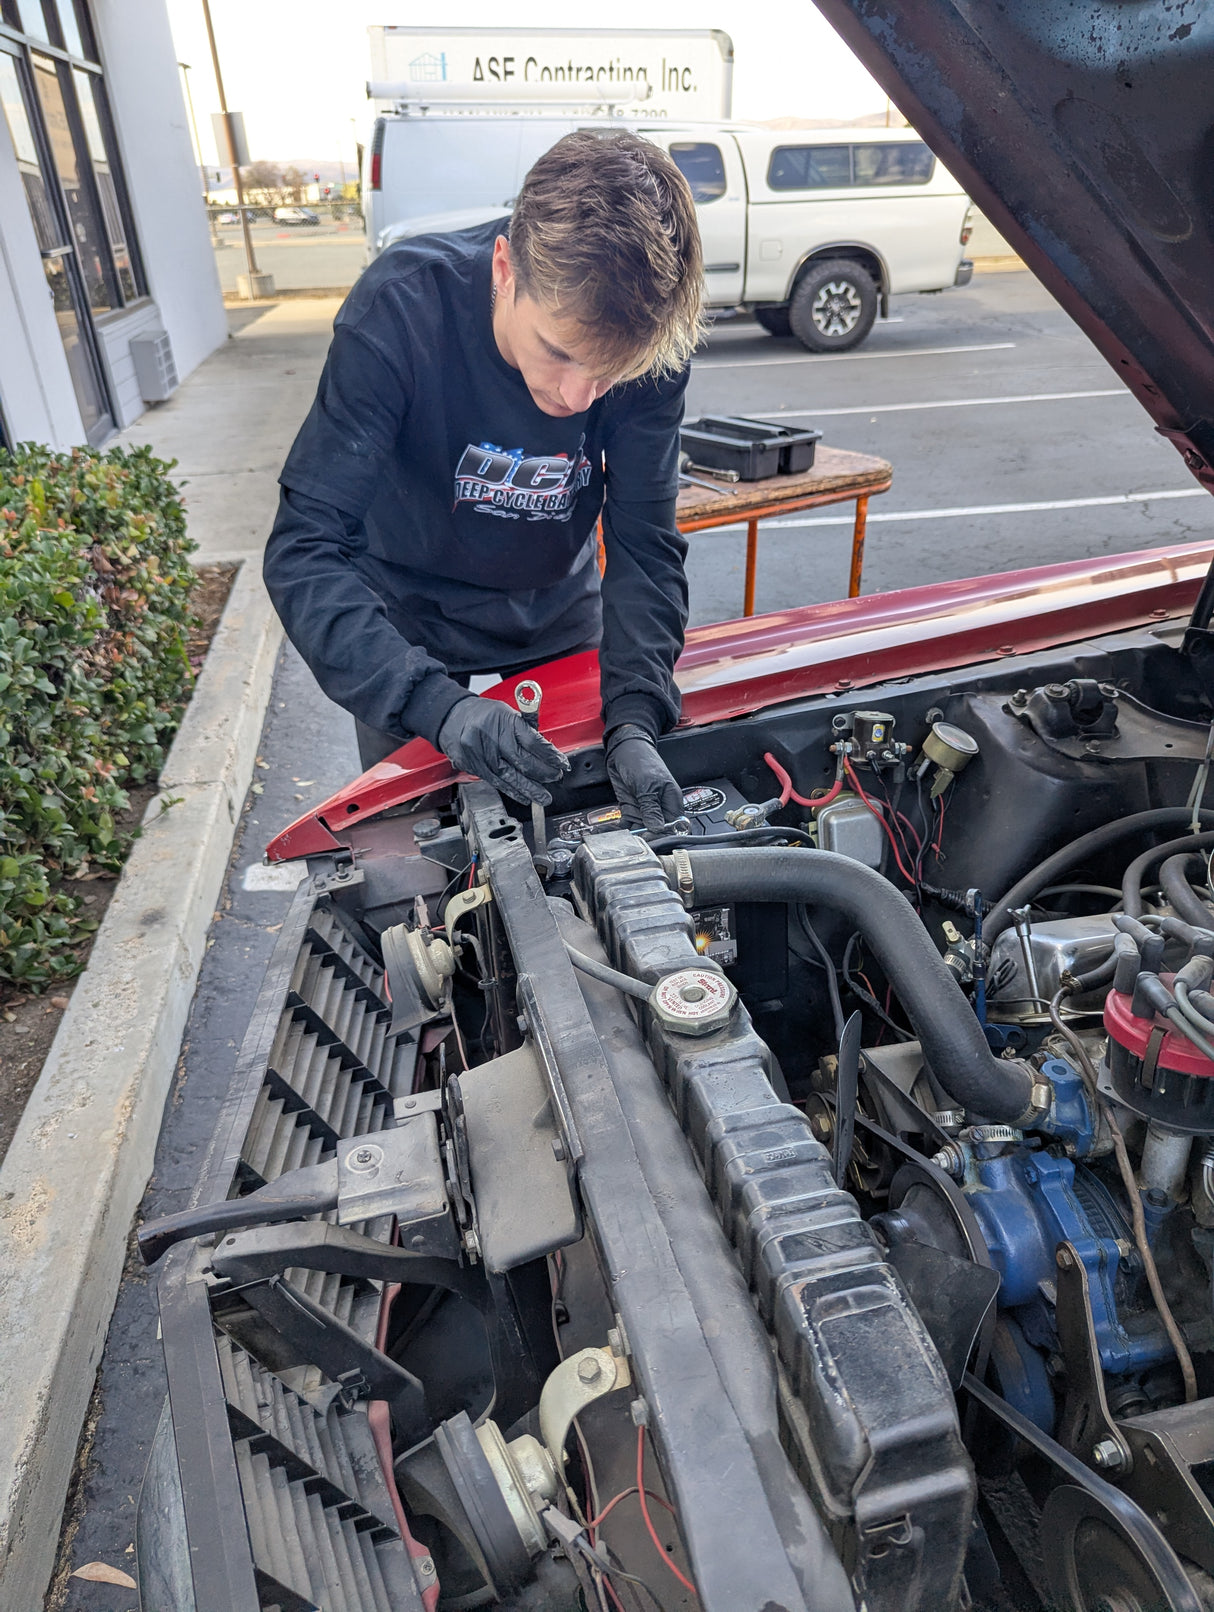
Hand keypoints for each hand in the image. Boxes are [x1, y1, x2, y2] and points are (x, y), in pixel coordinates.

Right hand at [437, 697, 569, 804]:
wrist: (452, 717)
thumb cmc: (484, 715)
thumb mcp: (508, 713)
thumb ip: (527, 730)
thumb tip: (549, 751)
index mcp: (505, 720)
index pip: (533, 741)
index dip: (550, 755)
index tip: (562, 764)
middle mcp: (492, 736)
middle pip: (522, 760)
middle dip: (543, 773)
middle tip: (555, 778)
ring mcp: (480, 752)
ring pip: (509, 775)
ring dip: (529, 789)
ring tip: (543, 797)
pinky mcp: (472, 764)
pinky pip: (495, 781)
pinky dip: (512, 791)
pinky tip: (524, 797)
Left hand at [605, 724, 682, 829]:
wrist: (622, 750)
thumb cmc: (641, 760)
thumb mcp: (647, 785)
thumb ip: (651, 808)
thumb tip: (657, 828)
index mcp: (671, 801)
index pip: (675, 826)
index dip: (664, 835)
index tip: (650, 838)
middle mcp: (660, 808)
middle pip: (657, 832)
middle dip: (645, 838)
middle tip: (633, 841)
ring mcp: (645, 809)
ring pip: (640, 830)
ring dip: (629, 835)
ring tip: (617, 838)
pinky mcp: (631, 809)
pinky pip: (626, 824)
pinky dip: (617, 830)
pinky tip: (607, 832)